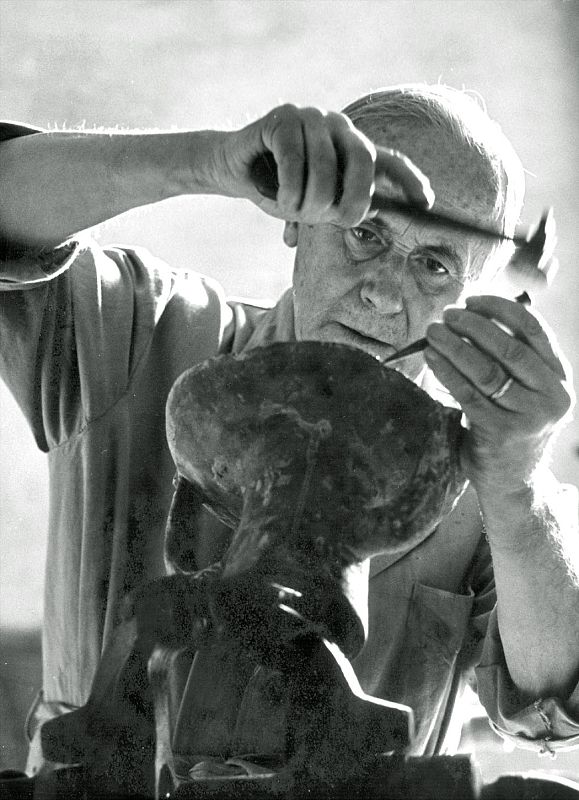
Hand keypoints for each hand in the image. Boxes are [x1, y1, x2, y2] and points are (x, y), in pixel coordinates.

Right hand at [216, 104, 432, 226]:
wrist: (235, 169)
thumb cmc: (280, 189)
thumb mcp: (315, 204)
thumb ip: (339, 206)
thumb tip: (369, 213)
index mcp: (352, 148)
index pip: (390, 160)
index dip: (411, 180)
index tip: (427, 204)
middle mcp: (338, 127)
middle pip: (363, 159)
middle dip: (356, 197)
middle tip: (341, 221)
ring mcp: (311, 117)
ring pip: (324, 164)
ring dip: (310, 200)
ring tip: (295, 214)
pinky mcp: (282, 117)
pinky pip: (293, 157)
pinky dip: (289, 188)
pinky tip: (282, 203)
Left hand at [424, 295, 574, 497]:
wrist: (513, 482)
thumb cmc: (511, 427)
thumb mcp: (524, 391)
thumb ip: (511, 358)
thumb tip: (470, 313)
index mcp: (558, 377)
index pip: (534, 329)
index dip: (500, 309)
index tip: (472, 299)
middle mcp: (551, 396)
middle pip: (509, 348)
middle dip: (473, 326)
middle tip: (446, 315)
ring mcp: (529, 417)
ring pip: (486, 370)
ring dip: (455, 346)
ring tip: (433, 332)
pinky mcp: (502, 434)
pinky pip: (468, 395)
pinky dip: (447, 373)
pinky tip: (431, 358)